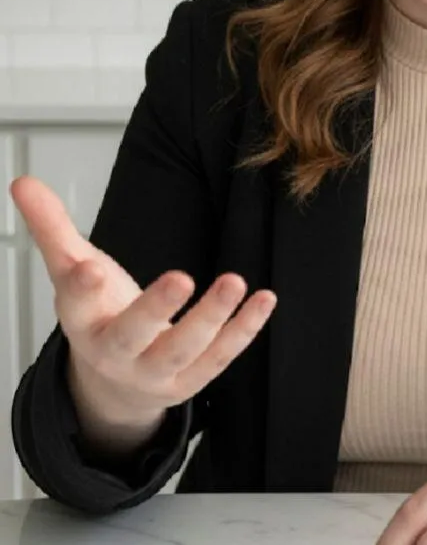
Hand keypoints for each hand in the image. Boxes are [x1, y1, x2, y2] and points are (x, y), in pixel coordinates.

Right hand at [10, 175, 276, 433]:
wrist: (114, 383)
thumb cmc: (98, 314)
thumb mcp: (71, 270)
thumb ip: (52, 226)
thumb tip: (21, 182)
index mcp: (84, 323)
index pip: (78, 305)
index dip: (83, 288)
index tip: (89, 267)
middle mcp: (118, 353)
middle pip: (134, 335)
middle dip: (156, 309)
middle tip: (182, 278)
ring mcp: (156, 372)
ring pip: (185, 349)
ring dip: (213, 318)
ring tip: (235, 281)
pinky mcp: (192, 379)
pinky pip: (221, 357)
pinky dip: (244, 330)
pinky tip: (264, 300)